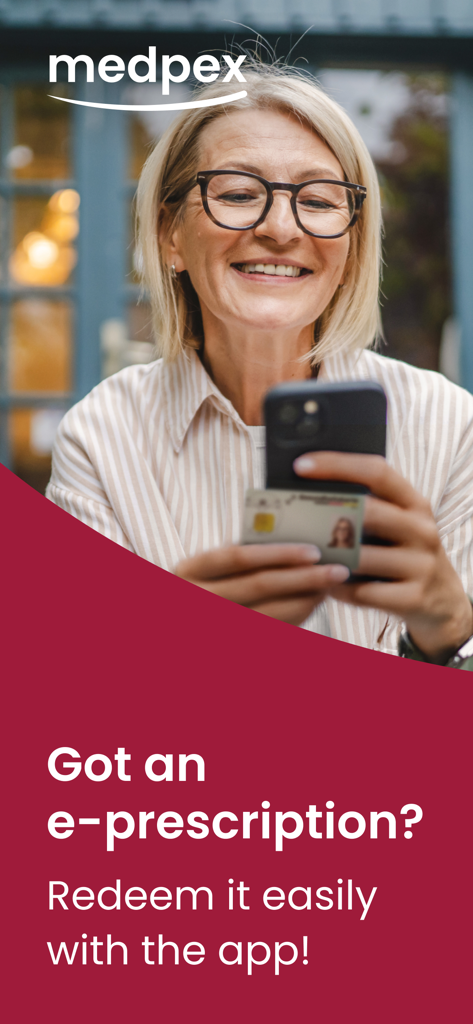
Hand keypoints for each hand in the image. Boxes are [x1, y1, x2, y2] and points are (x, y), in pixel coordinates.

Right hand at [175, 543, 349, 625]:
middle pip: (259, 585)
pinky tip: (312, 604)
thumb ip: (241, 552)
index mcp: (189, 570)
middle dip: (303, 577)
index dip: (277, 553)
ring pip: (269, 615)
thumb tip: (294, 540)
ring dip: (305, 600)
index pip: (237, 557)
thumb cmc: (205, 585)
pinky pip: (271, 632)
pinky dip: (295, 617)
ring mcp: (213, 627)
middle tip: (337, 570)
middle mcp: (198, 599)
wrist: (189, 625)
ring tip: (329, 586)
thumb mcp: (210, 567)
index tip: (313, 550)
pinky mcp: (230, 646)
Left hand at [294, 451, 472, 662]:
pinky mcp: (413, 597)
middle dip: (328, 515)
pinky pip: (363, 592)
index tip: (301, 466)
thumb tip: (310, 492)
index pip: (377, 471)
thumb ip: (369, 508)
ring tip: (306, 556)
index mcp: (415, 504)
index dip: (337, 465)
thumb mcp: (399, 525)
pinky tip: (327, 585)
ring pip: (362, 557)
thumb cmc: (406, 555)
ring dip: (328, 557)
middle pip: (370, 512)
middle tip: (296, 518)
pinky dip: (339, 588)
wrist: (442, 601)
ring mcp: (421, 565)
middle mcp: (422, 530)